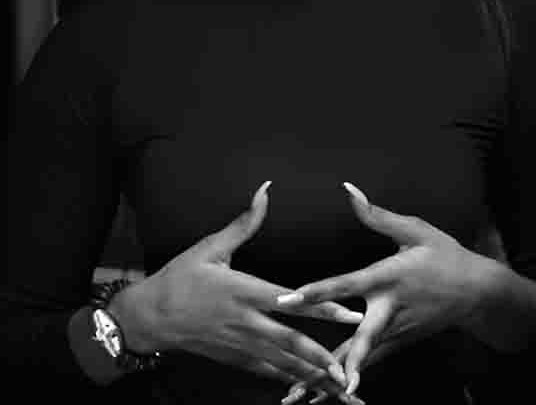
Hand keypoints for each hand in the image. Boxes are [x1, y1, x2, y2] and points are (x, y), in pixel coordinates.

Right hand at [109, 181, 360, 392]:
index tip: (349, 312)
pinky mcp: (232, 358)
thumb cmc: (179, 278)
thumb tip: (265, 191)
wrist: (146, 317)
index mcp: (242, 290)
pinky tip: (307, 388)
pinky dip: (287, 379)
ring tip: (337, 386)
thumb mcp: (210, 246)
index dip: (321, 306)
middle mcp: (244, 321)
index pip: (289, 299)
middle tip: (349, 366)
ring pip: (280, 362)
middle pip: (289, 341)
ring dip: (310, 374)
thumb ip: (244, 223)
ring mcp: (238, 344)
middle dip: (322, 354)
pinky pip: (265, 372)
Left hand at [277, 182, 488, 397]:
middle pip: (360, 339)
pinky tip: (323, 396)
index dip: (319, 291)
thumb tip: (349, 189)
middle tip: (301, 378)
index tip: (292, 298)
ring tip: (298, 397)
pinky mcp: (399, 344)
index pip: (349, 284)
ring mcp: (396, 332)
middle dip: (332, 360)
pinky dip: (345, 379)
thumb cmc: (445, 255)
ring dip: (329, 380)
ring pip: (360, 359)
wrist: (477, 293)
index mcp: (391, 277)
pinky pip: (369, 363)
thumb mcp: (416, 229)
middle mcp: (391, 309)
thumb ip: (378, 214)